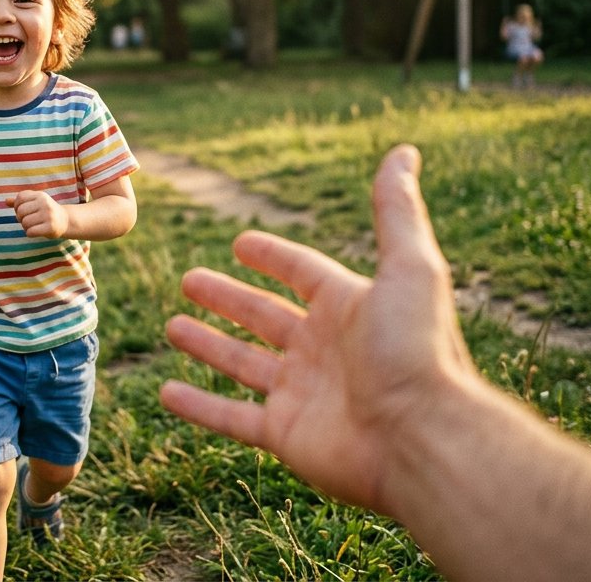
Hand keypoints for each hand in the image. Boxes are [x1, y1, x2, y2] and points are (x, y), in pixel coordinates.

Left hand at [7, 189, 68, 238]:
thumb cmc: (46, 211)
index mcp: (40, 195)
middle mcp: (45, 203)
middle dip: (21, 218)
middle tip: (28, 221)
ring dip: (25, 227)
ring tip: (33, 226)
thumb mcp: (36, 203)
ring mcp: (48, 215)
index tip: (24, 211)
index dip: (17, 206)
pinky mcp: (50, 227)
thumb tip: (5, 201)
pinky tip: (36, 232)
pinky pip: (30, 232)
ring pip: (25, 222)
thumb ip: (21, 201)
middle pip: (20, 211)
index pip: (19, 198)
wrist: (66, 221)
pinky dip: (30, 233)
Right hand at [160, 144, 474, 512]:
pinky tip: (166, 391)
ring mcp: (301, 394)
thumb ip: (396, 211)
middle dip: (227, 298)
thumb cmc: (418, 351)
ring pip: (242, 363)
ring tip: (172, 326)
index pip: (301, 273)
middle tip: (188, 280)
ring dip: (207, 345)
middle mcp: (323, 349)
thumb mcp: (409, 267)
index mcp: (348, 308)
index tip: (240, 243)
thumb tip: (405, 150)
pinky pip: (231, 418)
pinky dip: (199, 406)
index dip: (272, 257)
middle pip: (263, 316)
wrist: (424, 440)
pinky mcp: (284, 435)